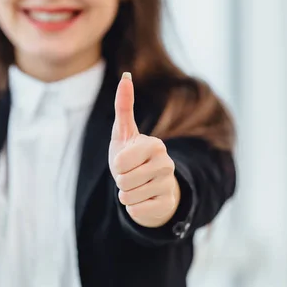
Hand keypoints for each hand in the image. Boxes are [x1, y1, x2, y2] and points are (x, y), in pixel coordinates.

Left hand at [108, 73, 179, 227]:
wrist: (148, 186)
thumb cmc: (132, 157)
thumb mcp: (124, 132)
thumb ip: (124, 105)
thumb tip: (126, 76)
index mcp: (155, 145)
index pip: (120, 162)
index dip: (117, 164)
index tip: (126, 160)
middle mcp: (166, 163)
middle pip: (123, 180)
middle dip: (120, 181)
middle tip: (130, 175)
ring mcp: (168, 185)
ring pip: (128, 197)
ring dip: (126, 194)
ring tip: (136, 186)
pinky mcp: (167, 204)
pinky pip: (136, 211)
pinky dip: (133, 208)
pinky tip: (143, 199)